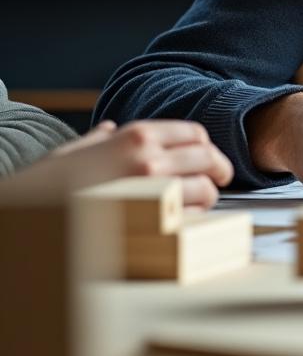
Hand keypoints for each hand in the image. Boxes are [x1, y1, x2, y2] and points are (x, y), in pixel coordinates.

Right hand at [7, 120, 233, 208]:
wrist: (31, 215)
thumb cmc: (47, 186)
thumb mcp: (71, 153)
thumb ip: (97, 140)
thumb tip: (107, 130)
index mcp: (135, 136)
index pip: (195, 134)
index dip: (207, 148)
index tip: (210, 159)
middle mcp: (149, 157)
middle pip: (209, 159)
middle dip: (219, 171)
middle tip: (219, 182)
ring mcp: (154, 189)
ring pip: (205, 191)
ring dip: (206, 200)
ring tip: (197, 207)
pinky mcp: (154, 220)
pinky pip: (191, 219)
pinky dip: (192, 222)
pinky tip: (180, 224)